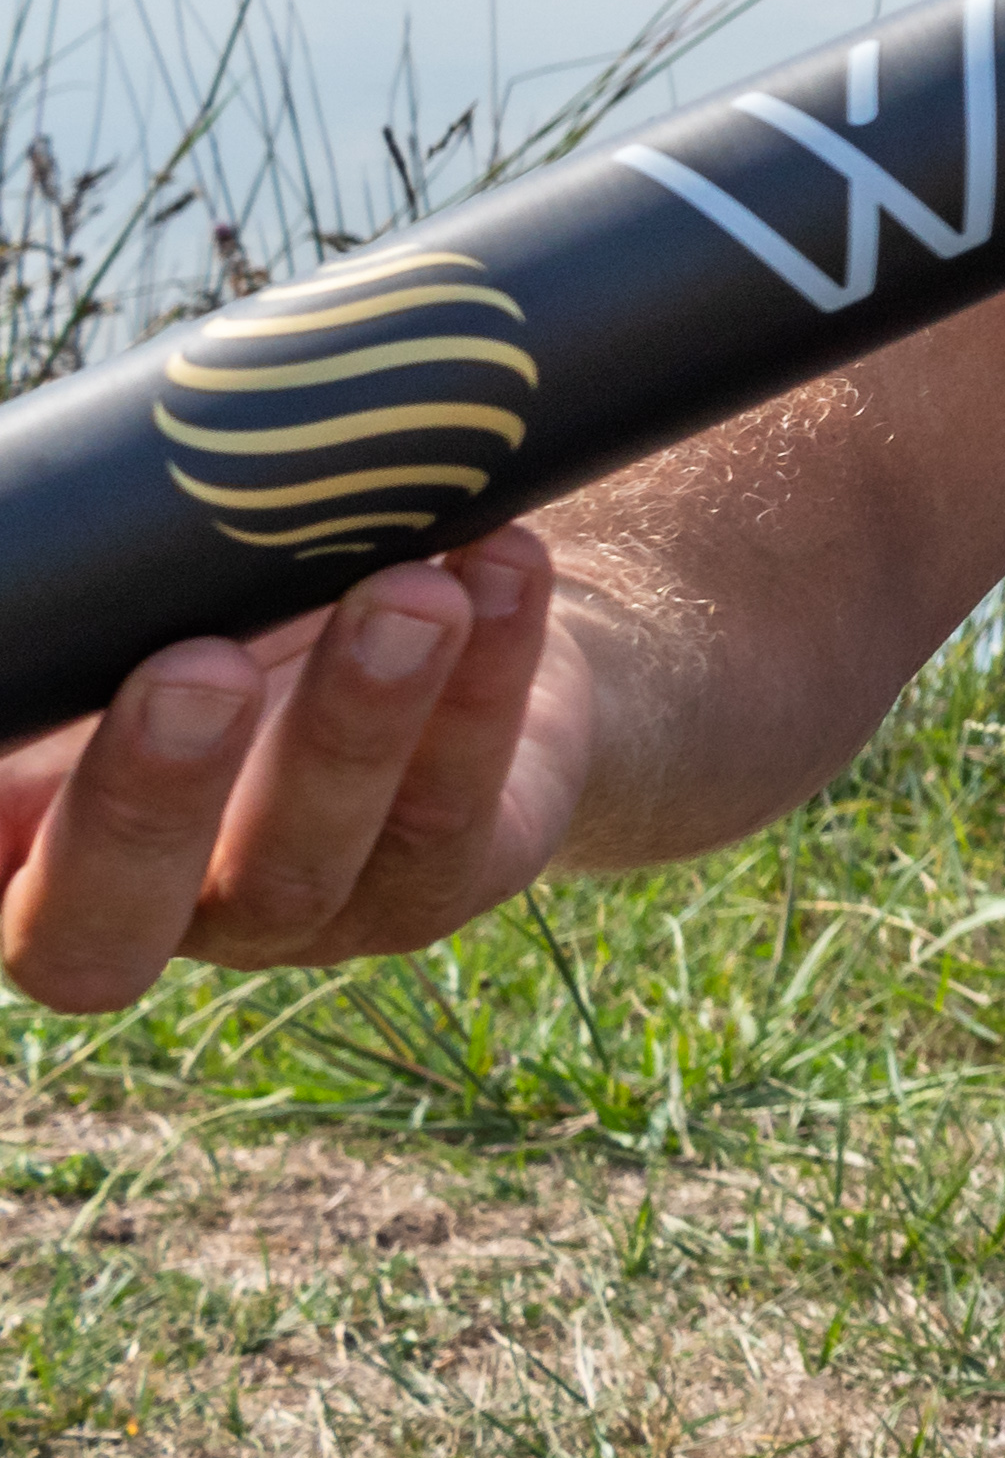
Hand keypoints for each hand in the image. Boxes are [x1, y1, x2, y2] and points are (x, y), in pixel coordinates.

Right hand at [0, 529, 590, 1012]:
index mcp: (40, 854)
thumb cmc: (235, 610)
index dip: (0, 839)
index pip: (2, 885)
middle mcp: (162, 908)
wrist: (436, 617)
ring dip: (356, 720)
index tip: (10, 731)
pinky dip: (488, 672)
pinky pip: (459, 804)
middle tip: (197, 667)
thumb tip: (39, 537)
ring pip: (311, 857)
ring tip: (406, 596)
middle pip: (117, 919)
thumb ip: (90, 620)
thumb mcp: (142, 621)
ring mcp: (308, 912)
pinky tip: (500, 564)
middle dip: (150, 797)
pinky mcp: (448, 879)